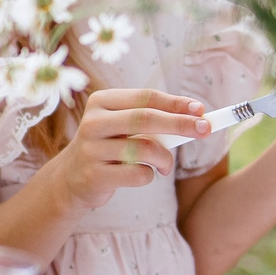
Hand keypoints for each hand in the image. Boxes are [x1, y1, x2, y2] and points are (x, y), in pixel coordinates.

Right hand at [49, 88, 210, 211]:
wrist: (71, 177)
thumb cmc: (109, 146)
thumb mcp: (123, 126)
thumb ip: (153, 119)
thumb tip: (198, 117)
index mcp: (102, 101)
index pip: (146, 97)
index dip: (176, 103)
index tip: (201, 110)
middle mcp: (93, 122)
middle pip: (145, 118)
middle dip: (180, 123)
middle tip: (205, 130)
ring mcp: (91, 149)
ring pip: (144, 149)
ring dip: (165, 158)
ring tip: (165, 165)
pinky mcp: (94, 175)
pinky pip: (137, 175)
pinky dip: (150, 175)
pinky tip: (143, 175)